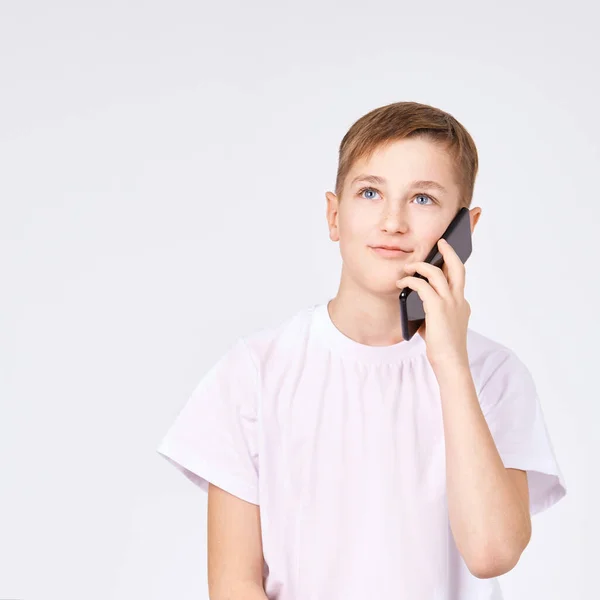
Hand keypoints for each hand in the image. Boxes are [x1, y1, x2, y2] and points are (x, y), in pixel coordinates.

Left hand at [396, 238, 470, 369]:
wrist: (451, 363)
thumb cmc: (444, 349)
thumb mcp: (439, 326)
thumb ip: (432, 312)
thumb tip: (417, 302)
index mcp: (462, 305)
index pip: (458, 280)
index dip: (449, 268)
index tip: (443, 259)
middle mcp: (459, 301)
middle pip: (458, 268)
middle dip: (449, 252)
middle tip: (441, 243)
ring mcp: (450, 303)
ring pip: (437, 273)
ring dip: (421, 266)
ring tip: (408, 267)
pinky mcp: (438, 308)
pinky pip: (422, 286)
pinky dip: (411, 281)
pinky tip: (402, 283)